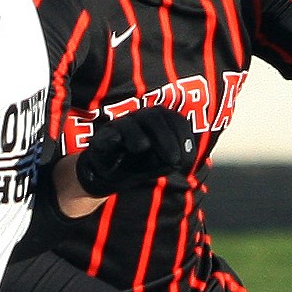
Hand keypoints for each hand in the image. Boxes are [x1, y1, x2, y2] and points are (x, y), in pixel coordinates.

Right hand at [75, 107, 194, 197]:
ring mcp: (121, 126)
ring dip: (138, 135)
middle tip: (174, 160)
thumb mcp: (159, 165)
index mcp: (159, 122)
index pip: (175, 120)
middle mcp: (140, 119)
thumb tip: (177, 162)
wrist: (108, 175)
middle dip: (167, 138)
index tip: (188, 160)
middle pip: (155, 116)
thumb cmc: (138, 165)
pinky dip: (113, 137)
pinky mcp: (103, 138)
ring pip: (131, 123)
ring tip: (143, 148)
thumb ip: (169, 161)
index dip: (184, 138)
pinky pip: (108, 134)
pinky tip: (118, 142)